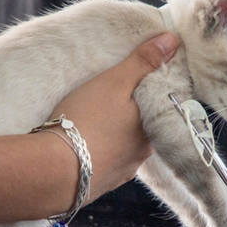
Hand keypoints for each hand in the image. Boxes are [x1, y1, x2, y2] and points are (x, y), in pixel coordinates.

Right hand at [49, 32, 178, 200]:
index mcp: (151, 129)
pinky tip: (84, 145)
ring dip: (114, 136)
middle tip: (110, 100)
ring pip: (124, 148)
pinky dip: (98, 153)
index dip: (149, 94)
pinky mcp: (98, 185)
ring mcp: (121, 173)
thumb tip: (173, 41)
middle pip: (143, 129)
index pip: (161, 108)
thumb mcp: (114, 82)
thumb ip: (143, 62)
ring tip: (94, 122)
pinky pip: (104, 164)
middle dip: (131, 116)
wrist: (53, 170)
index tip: (134, 84)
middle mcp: (142, 155)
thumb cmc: (85, 120)